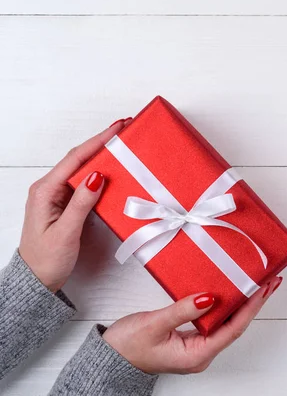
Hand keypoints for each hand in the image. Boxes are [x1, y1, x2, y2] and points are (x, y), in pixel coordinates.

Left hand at [19, 118, 130, 291]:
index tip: (118, 128)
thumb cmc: (47, 259)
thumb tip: (96, 175)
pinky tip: (114, 172)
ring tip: (124, 147)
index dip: (98, 141)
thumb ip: (81, 203)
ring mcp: (58, 196)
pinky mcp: (66, 204)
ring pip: (83, 170)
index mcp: (45, 191)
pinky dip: (101, 175)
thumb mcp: (65, 232)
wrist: (37, 280)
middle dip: (103, 143)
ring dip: (103, 157)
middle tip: (126, 130)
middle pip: (80, 159)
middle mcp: (50, 189)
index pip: (76, 159)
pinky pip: (85, 184)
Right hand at [103, 276, 282, 373]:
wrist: (108, 358)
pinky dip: (228, 304)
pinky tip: (233, 292)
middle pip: (236, 325)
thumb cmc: (126, 347)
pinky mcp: (191, 338)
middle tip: (271, 280)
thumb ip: (182, 311)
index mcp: (197, 355)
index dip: (251, 307)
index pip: (234, 328)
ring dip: (244, 302)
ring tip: (260, 283)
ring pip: (228, 322)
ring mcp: (197, 346)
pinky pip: (216, 320)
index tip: (264, 287)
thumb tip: (210, 298)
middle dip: (255, 302)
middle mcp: (202, 353)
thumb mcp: (154, 325)